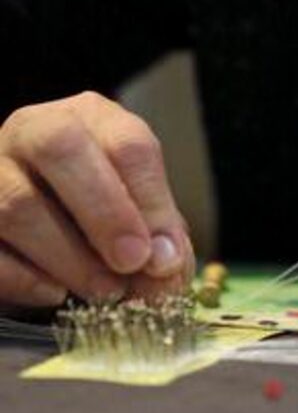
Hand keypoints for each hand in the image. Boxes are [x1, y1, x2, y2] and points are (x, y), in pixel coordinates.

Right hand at [0, 91, 193, 307]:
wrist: (34, 233)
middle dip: (104, 210)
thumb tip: (165, 267)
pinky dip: (25, 279)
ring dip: (69, 257)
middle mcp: (32, 131)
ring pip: (17, 203)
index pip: (125, 141)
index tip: (163, 253)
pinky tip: (55, 294)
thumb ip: (155, 232)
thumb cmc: (95, 211)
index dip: (150, 198)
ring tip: (104, 290)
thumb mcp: (134, 208)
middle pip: (61, 147)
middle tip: (132, 261)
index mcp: (89, 118)